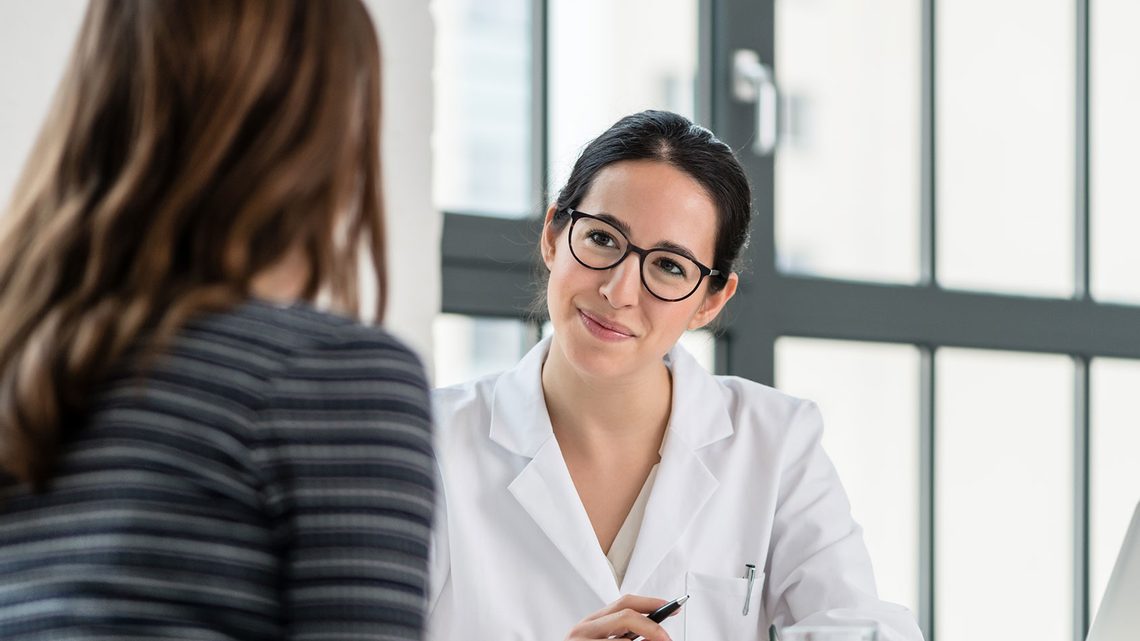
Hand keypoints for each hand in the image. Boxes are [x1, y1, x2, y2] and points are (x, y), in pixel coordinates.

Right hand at [562, 594, 678, 640]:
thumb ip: (623, 635)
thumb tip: (654, 635)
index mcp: (592, 623)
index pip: (625, 603)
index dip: (652, 603)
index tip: (673, 607)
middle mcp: (584, 629)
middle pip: (625, 614)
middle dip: (652, 625)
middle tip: (668, 639)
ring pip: (623, 640)